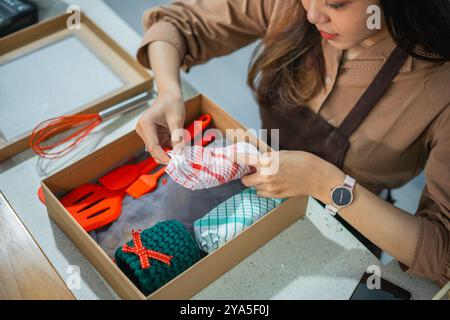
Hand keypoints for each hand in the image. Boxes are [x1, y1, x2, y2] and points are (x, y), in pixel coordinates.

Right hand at [135, 91, 184, 163]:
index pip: (153, 146)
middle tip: (179, 162)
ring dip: (168, 153)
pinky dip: (170, 148)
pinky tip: (178, 148)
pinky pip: (161, 146)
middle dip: (166, 156)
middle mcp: (143, 129)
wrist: (170, 94)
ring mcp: (147, 133)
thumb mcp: (177, 120)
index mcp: (145, 124)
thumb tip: (180, 153)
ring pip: (158, 149)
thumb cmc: (172, 102)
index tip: (173, 163)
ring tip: (181, 155)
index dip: (163, 156)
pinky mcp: (153, 135)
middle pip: (154, 149)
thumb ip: (177, 138)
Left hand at [230, 150, 344, 199]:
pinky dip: (264, 189)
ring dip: (257, 183)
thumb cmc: (303, 161)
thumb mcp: (282, 154)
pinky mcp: (276, 196)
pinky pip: (263, 194)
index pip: (244, 160)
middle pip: (245, 180)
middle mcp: (265, 177)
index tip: (228, 156)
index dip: (234, 157)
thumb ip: (267, 158)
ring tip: (269, 176)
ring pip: (254, 188)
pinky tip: (274, 183)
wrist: (317, 177)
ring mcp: (270, 188)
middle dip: (248, 175)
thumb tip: (257, 159)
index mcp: (266, 163)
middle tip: (255, 170)